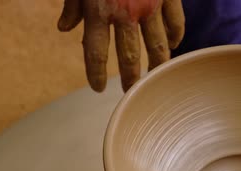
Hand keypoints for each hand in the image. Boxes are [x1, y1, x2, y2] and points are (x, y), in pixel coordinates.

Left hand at [58, 0, 184, 91]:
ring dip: (156, 65)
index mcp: (99, 11)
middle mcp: (125, 14)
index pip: (95, 53)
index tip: (97, 88)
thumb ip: (73, 7)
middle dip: (130, 78)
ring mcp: (150, 7)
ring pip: (157, 47)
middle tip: (131, 91)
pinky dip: (174, 38)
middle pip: (130, 57)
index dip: (95, 74)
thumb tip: (66, 29)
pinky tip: (172, 46)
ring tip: (154, 77)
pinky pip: (175, 24)